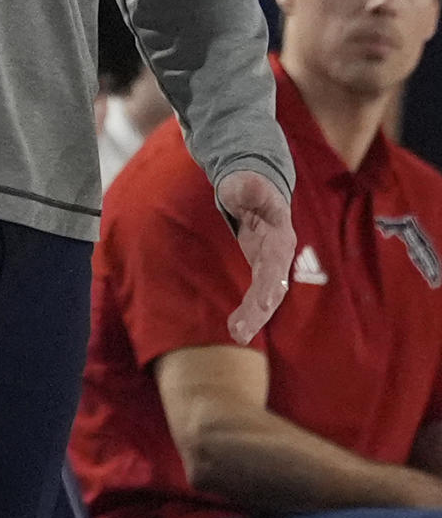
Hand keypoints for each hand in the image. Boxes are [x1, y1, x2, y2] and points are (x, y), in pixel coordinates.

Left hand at [217, 168, 295, 345]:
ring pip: (267, 297)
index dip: (272, 281)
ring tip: (238, 335)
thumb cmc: (251, 186)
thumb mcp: (248, 183)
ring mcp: (272, 265)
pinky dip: (250, 313)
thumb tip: (250, 184)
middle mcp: (280, 255)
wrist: (255, 190)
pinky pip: (258, 296)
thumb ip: (249, 186)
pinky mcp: (263, 272)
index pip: (277, 261)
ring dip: (255, 318)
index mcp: (281, 234)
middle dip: (259, 310)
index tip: (266, 301)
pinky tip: (236, 329)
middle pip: (273, 286)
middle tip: (241, 331)